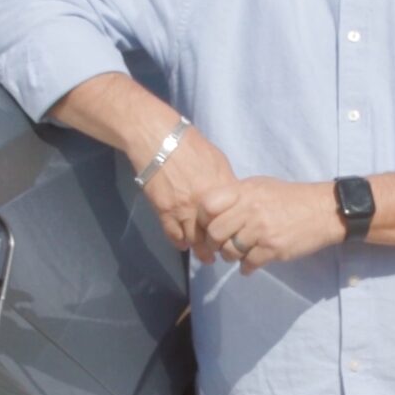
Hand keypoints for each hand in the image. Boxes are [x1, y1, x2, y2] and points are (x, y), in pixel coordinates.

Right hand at [143, 126, 236, 259]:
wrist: (158, 139)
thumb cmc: (191, 144)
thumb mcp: (218, 160)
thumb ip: (225, 182)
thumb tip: (231, 197)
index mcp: (221, 189)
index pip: (233, 220)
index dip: (236, 232)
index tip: (236, 238)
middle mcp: (204, 203)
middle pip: (215, 235)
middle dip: (218, 247)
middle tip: (220, 253)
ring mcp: (183, 209)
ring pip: (194, 240)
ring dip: (199, 249)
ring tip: (204, 254)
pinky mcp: (164, 211)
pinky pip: (173, 235)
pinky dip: (180, 243)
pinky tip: (184, 244)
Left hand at [198, 178, 343, 273]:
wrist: (323, 210)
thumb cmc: (289, 198)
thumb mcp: (260, 186)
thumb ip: (236, 196)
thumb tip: (211, 210)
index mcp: (245, 191)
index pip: (208, 205)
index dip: (203, 219)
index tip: (208, 225)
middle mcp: (250, 209)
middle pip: (215, 233)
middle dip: (214, 243)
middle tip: (220, 246)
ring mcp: (261, 230)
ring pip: (229, 251)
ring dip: (230, 257)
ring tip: (238, 254)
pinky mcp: (273, 249)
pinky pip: (248, 264)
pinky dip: (246, 267)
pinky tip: (250, 264)